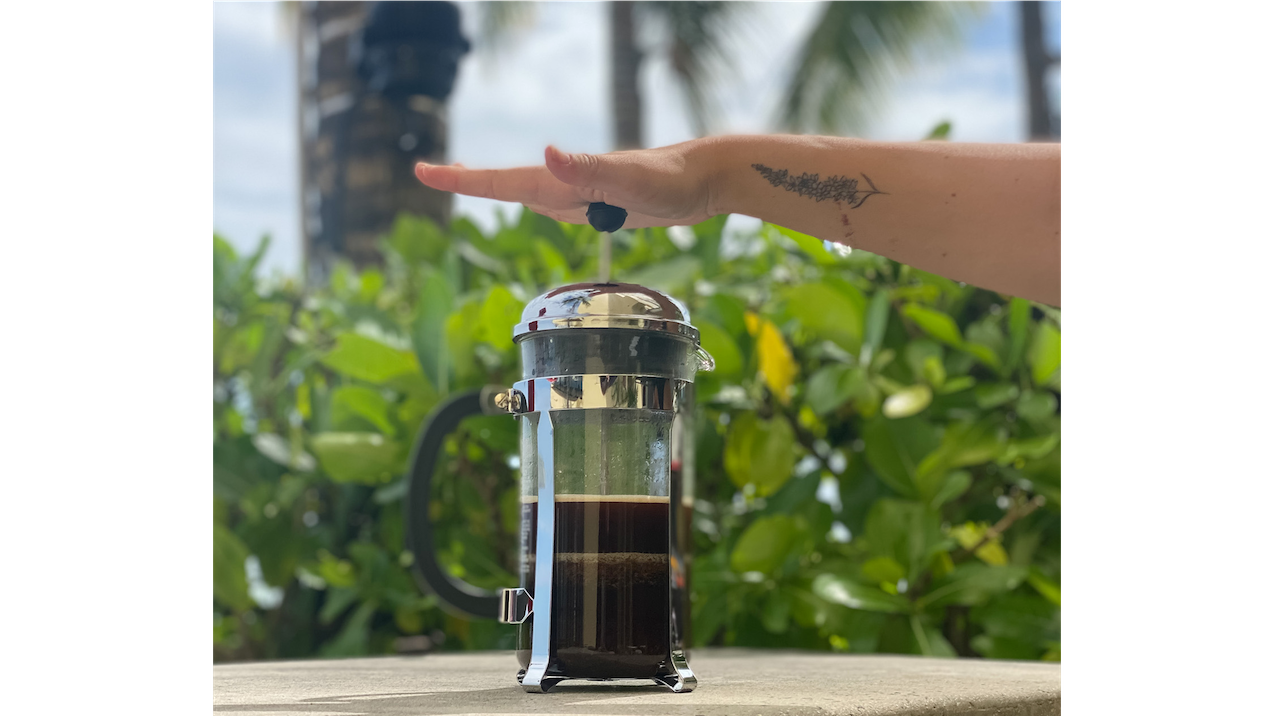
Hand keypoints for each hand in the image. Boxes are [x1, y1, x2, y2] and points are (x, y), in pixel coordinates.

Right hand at [413, 139, 720, 228]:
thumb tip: (547, 154)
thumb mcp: (630, 179)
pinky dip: (528, 200)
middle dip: (466, 181)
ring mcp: (580, 194)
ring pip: (525, 192)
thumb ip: (589, 168)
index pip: (502, 181)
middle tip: (427, 174)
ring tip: (461, 182)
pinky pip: (553, 203)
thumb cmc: (673, 180)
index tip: (423, 173)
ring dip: (491, 189)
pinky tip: (532, 203)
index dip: (462, 181)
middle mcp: (566, 185)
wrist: (706, 179)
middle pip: (504, 183)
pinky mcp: (598, 204)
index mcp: (564, 180)